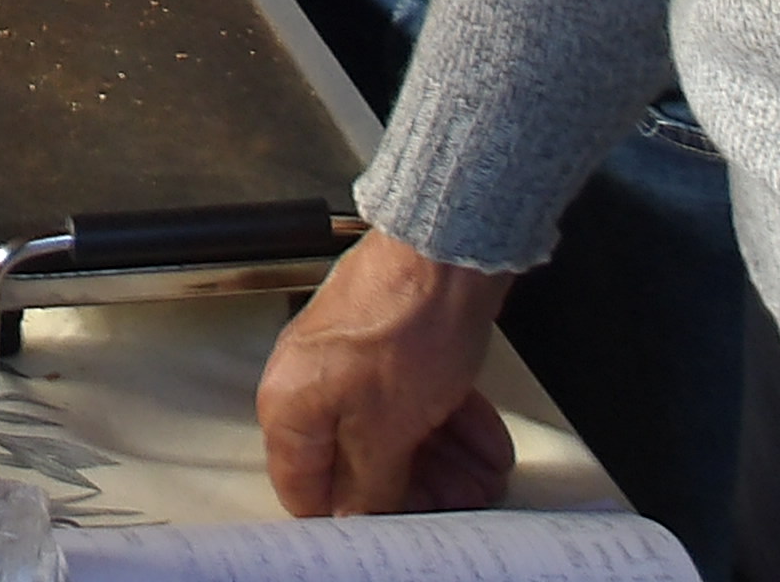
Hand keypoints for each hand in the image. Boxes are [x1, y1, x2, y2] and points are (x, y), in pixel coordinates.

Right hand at [259, 232, 518, 517]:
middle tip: (459, 506)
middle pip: (360, 463)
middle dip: (417, 491)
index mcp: (291, 404)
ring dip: (445, 463)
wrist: (447, 250)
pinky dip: (452, 425)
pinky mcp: (396, 347)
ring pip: (397, 433)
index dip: (352, 517)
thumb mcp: (384, 429)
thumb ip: (368, 485)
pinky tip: (488, 444)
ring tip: (485, 477)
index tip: (396, 530)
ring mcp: (358, 363)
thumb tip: (359, 515)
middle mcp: (315, 383)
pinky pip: (420, 402)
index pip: (305, 490)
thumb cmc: (406, 322)